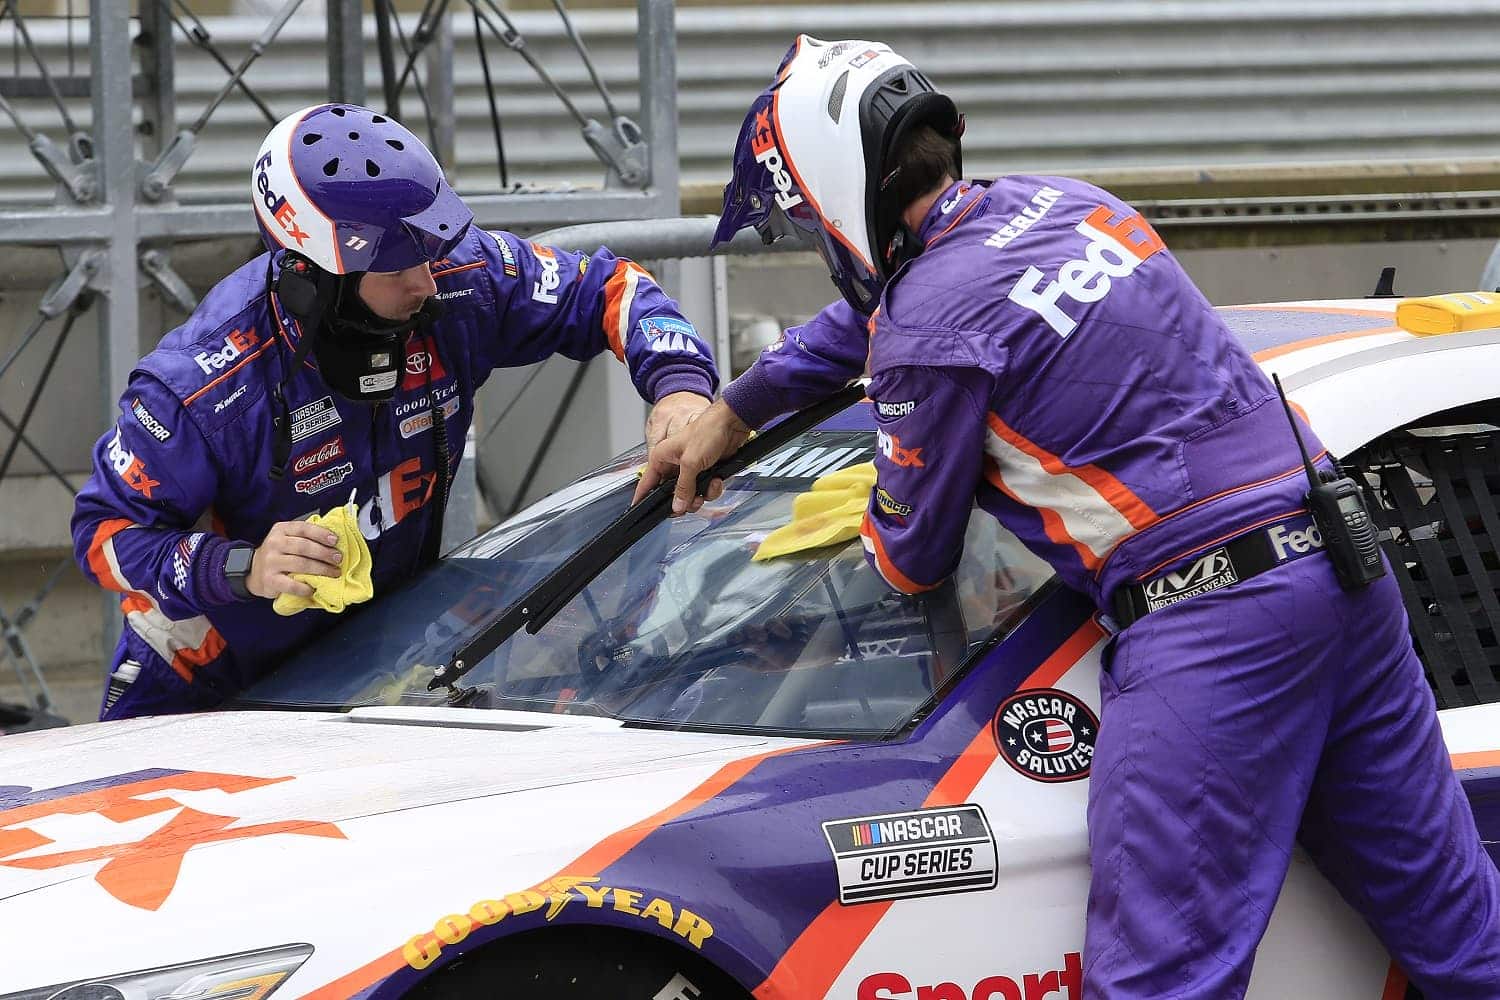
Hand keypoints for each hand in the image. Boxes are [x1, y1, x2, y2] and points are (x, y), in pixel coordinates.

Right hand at [247, 519, 342, 599]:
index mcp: (281, 530)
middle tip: (338, 559)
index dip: (321, 534)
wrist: (254, 571)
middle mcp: (274, 543)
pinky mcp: (270, 580)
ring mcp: (271, 562)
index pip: (303, 528)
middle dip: (324, 553)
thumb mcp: (288, 538)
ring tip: (334, 573)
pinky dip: (305, 588)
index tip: (336, 540)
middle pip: (304, 547)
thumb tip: (335, 541)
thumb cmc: (280, 553)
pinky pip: (291, 585)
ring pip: (300, 564)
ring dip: (321, 569)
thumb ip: (306, 536)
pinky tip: (314, 588)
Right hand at [633, 398, 751, 514]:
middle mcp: (674, 464)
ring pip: (690, 495)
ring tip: (709, 486)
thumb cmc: (708, 430)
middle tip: (691, 501)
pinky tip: (717, 480)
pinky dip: (712, 489)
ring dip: (701, 495)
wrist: (732, 423)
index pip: (647, 482)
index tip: (639, 509)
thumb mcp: (691, 462)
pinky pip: (704, 490)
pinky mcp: (705, 472)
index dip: (643, 497)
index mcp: (662, 457)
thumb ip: (683, 487)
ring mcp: (690, 469)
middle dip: (684, 501)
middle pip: (671, 494)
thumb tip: (676, 505)